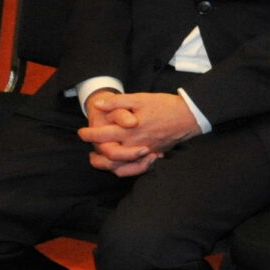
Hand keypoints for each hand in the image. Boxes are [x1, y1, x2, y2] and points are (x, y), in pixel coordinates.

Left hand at [77, 91, 198, 175]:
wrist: (188, 116)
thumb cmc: (164, 105)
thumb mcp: (139, 99)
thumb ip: (117, 103)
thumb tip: (98, 106)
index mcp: (129, 130)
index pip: (102, 136)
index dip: (88, 134)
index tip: (81, 132)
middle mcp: (135, 144)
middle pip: (108, 156)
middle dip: (94, 153)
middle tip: (88, 148)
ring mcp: (144, 152)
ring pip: (120, 166)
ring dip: (105, 165)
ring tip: (97, 159)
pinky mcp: (153, 156)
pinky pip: (135, 170)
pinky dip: (123, 170)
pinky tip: (117, 165)